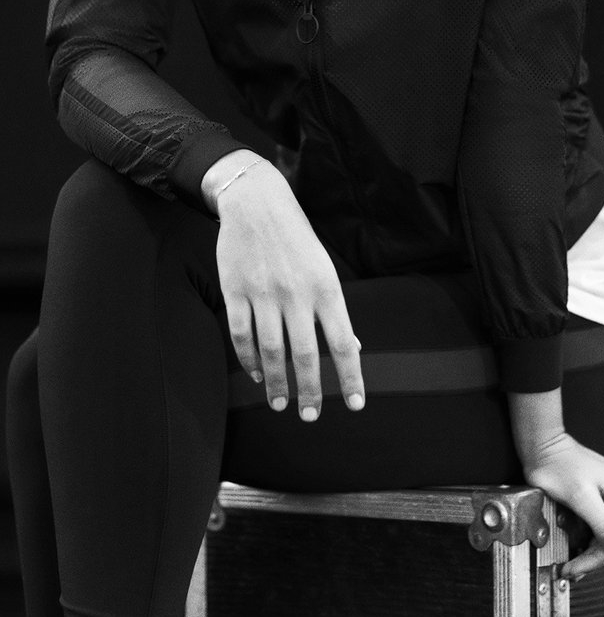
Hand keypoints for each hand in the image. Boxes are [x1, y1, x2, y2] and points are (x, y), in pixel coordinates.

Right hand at [213, 157, 364, 422]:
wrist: (256, 200)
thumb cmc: (296, 236)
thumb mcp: (323, 267)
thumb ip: (334, 309)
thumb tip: (353, 347)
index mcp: (325, 286)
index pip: (343, 341)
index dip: (350, 376)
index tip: (355, 405)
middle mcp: (296, 293)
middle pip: (306, 354)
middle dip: (310, 391)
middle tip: (310, 416)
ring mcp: (263, 293)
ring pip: (271, 351)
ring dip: (277, 383)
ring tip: (281, 404)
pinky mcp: (235, 290)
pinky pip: (241, 335)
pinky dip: (249, 360)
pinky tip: (257, 374)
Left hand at [522, 432, 603, 580]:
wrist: (541, 446)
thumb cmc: (557, 463)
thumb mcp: (580, 498)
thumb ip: (603, 525)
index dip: (596, 558)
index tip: (576, 569)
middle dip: (590, 555)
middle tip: (571, 569)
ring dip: (585, 547)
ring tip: (568, 559)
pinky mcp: (600, 497)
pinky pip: (596, 525)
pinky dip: (582, 535)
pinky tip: (571, 541)